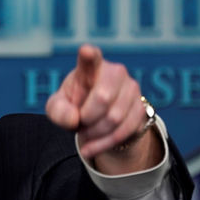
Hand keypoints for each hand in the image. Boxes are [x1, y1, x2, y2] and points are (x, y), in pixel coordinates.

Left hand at [46, 44, 159, 172]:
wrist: (98, 121)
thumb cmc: (74, 106)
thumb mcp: (58, 108)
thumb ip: (58, 111)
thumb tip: (74, 118)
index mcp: (89, 67)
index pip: (91, 57)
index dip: (89, 55)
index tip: (86, 52)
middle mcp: (115, 72)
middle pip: (102, 97)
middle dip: (87, 117)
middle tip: (79, 122)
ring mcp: (132, 88)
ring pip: (114, 118)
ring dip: (95, 132)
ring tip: (85, 133)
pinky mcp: (142, 106)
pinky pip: (125, 131)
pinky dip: (104, 144)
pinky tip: (90, 148)